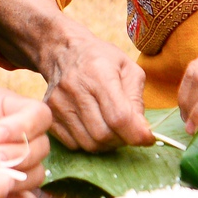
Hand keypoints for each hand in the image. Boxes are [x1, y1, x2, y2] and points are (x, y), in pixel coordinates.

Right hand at [30, 18, 154, 151]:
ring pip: (89, 144)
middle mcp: (75, 88)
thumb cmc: (101, 60)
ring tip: (112, 129)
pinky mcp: (49, 115)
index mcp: (99, 73)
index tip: (148, 139)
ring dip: (107, 144)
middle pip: (103, 135)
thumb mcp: (128, 68)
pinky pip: (74, 145)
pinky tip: (94, 128)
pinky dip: (89, 143)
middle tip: (128, 131)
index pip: (118, 116)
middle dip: (122, 140)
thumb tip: (141, 131)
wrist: (63, 51)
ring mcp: (58, 103)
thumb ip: (137, 100)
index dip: (136, 134)